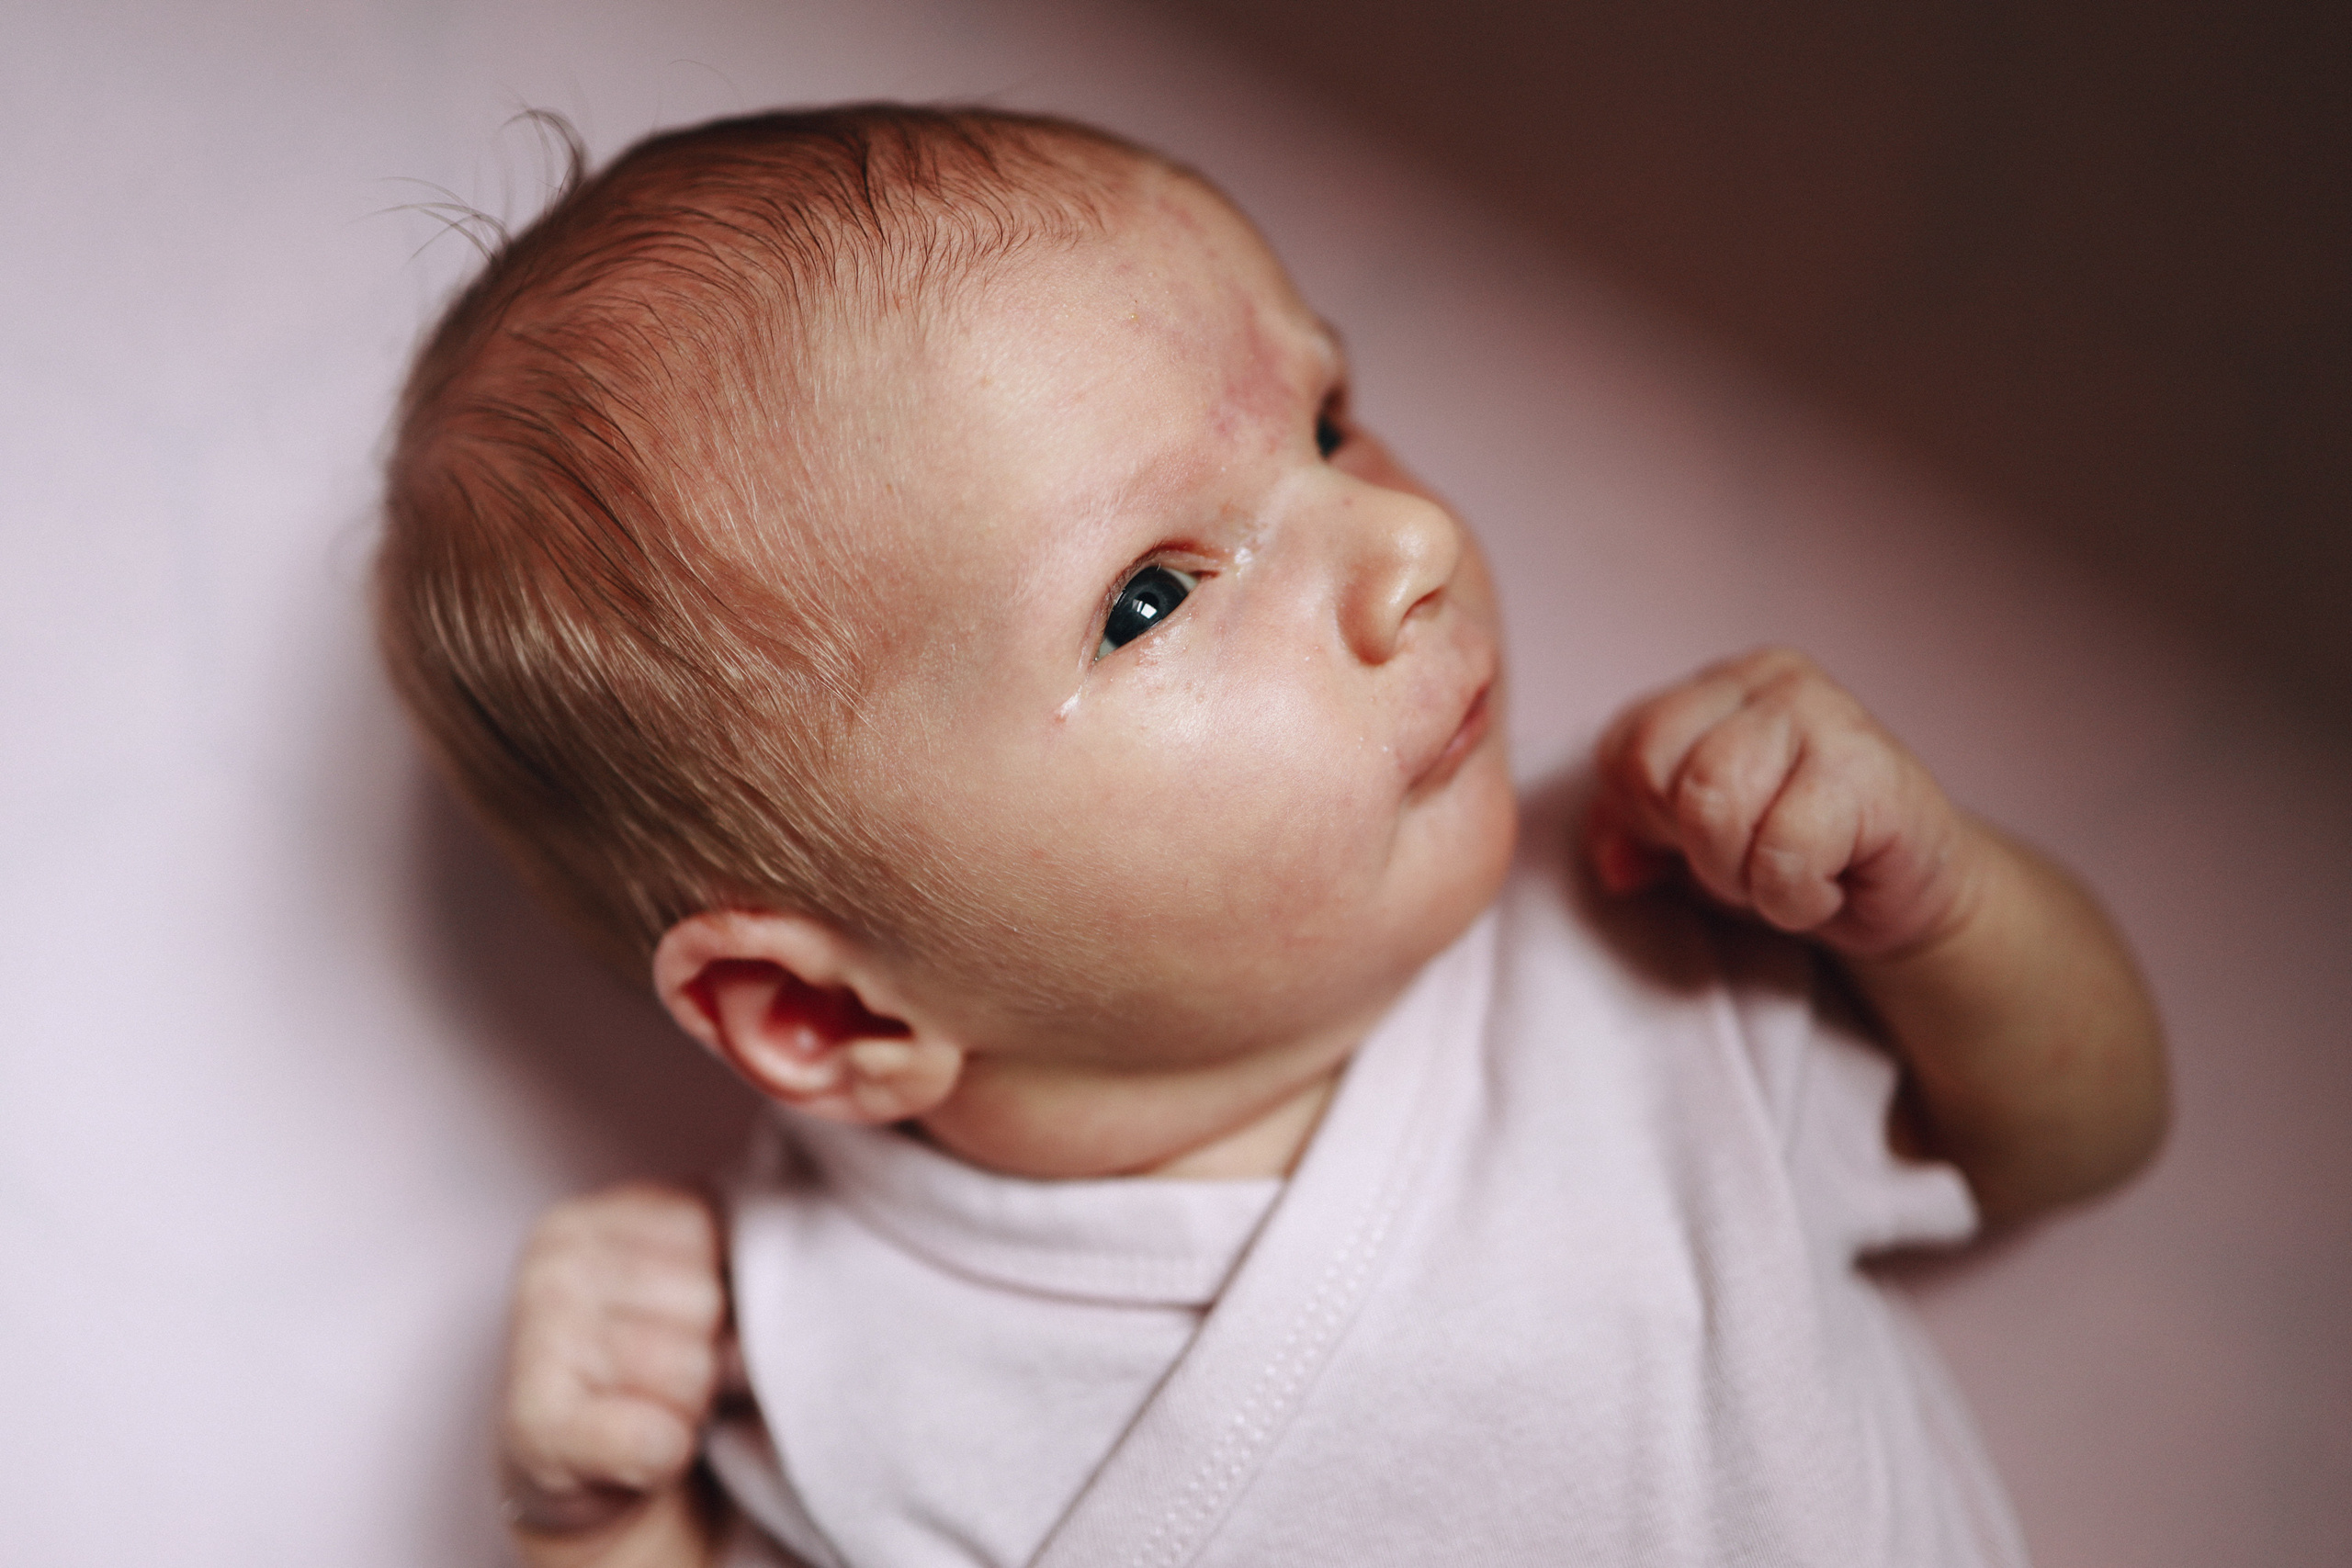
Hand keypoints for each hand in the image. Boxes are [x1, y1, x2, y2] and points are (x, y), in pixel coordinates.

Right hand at [501, 1182, 727, 1540]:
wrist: (588, 1477)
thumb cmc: (660, 1367)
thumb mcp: (702, 1285)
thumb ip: (741, 1258)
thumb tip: (776, 1300)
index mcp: (600, 1211)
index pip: (717, 1230)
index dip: (728, 1291)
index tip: (690, 1321)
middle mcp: (555, 1259)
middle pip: (705, 1301)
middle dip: (710, 1352)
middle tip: (672, 1378)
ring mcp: (532, 1337)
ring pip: (687, 1371)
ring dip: (689, 1407)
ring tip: (653, 1409)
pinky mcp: (532, 1425)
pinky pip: (653, 1440)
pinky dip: (664, 1457)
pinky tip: (637, 1456)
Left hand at [1588, 648, 1975, 959]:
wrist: (1912, 893)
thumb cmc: (1795, 857)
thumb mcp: (1690, 844)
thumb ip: (1630, 833)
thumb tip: (1612, 863)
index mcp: (1716, 685)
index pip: (1623, 748)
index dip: (1647, 821)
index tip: (1705, 843)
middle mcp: (1769, 679)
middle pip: (1655, 770)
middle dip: (1692, 847)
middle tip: (1752, 863)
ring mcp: (1825, 712)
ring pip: (1711, 804)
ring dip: (1740, 875)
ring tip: (1788, 872)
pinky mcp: (1871, 770)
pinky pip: (1781, 853)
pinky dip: (1793, 898)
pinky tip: (1830, 884)